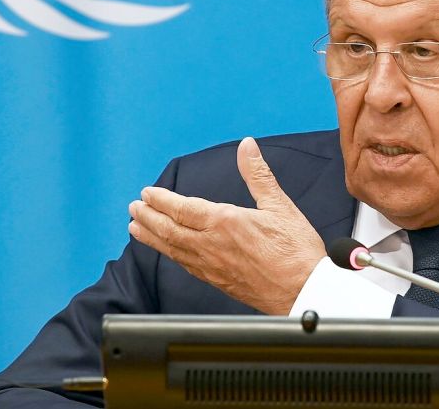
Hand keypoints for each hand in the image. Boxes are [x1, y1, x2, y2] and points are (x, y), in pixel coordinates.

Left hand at [127, 137, 326, 314]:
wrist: (304, 291)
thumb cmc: (296, 251)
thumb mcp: (280, 205)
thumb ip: (258, 174)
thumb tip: (247, 147)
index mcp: (224, 222)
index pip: (182, 208)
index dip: (161, 200)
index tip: (147, 193)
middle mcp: (211, 245)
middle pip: (169, 230)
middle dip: (148, 217)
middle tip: (134, 208)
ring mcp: (211, 266)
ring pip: (172, 250)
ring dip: (151, 237)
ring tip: (136, 229)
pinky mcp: (217, 281)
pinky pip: (184, 265)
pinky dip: (170, 255)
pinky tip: (168, 252)